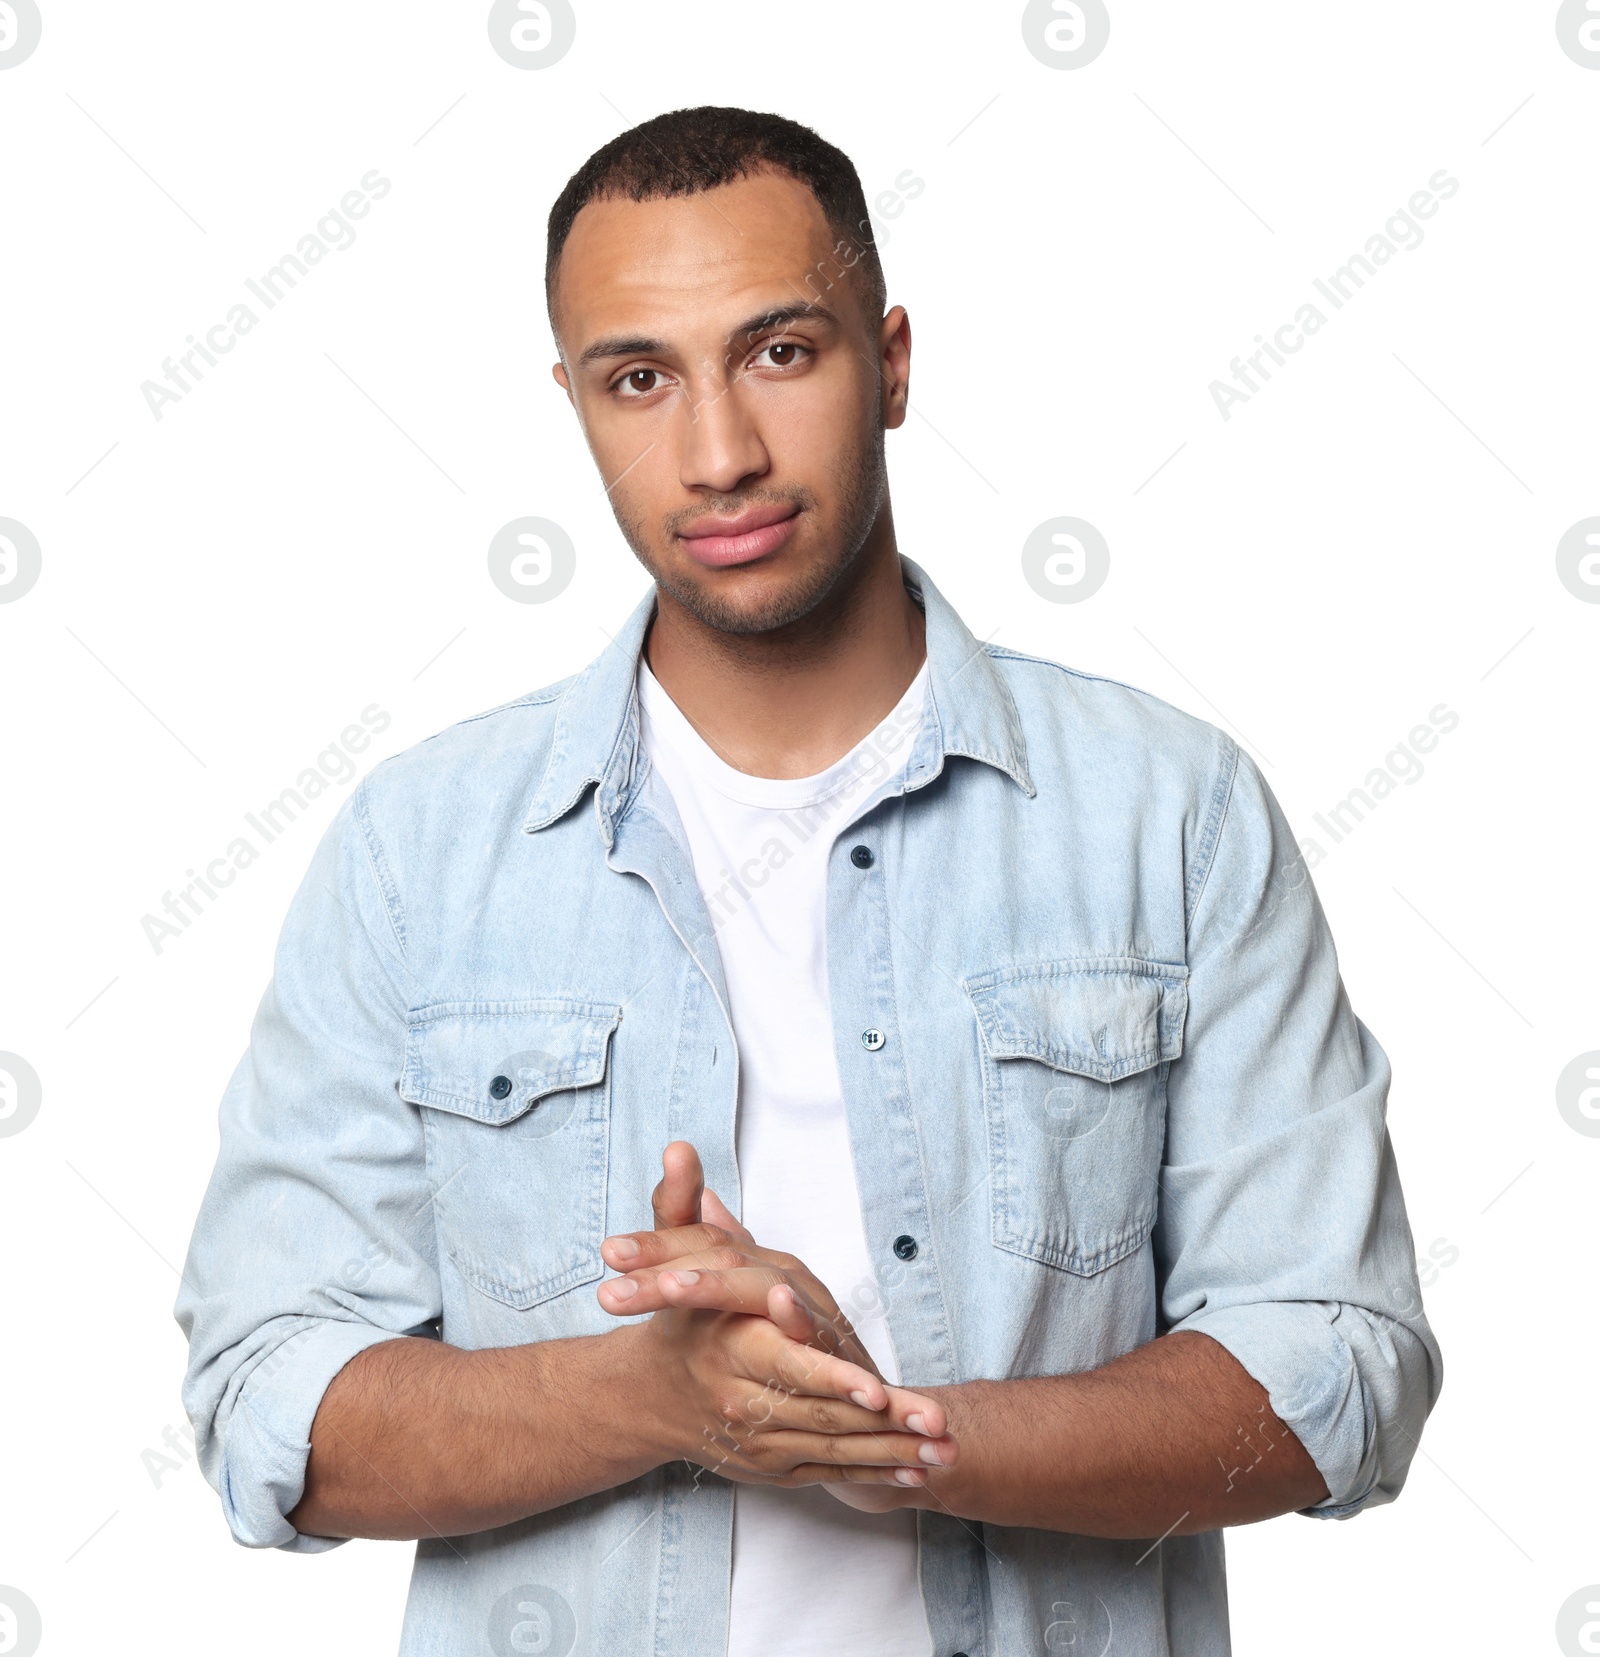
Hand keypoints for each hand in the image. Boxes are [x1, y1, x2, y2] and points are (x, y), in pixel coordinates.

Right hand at [601, 1143, 956, 1489]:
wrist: (652, 1396)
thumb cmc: (679, 1318)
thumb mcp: (676, 1254)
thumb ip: (680, 1202)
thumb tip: (679, 1147)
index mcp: (728, 1348)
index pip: (786, 1363)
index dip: (832, 1376)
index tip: (874, 1388)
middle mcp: (743, 1402)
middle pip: (822, 1413)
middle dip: (886, 1421)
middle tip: (937, 1424)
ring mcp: (760, 1442)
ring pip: (835, 1448)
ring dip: (895, 1453)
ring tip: (946, 1451)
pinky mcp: (775, 1468)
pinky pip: (832, 1473)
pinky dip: (877, 1475)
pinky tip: (921, 1475)